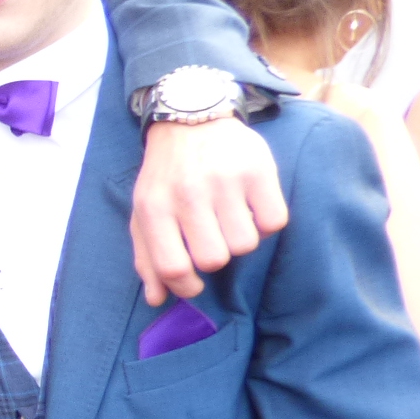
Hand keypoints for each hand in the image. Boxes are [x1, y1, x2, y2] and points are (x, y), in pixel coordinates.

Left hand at [131, 117, 288, 304]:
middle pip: (214, 260)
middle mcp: (188, 194)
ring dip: (240, 239)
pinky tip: (252, 207)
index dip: (186, 287)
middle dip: (215, 257)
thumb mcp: (144, 212)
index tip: (193, 284)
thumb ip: (147, 257)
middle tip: (211, 237)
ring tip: (230, 217)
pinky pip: (274, 222)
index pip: (173, 267)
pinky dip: (266, 222)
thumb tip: (157, 300)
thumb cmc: (166, 176)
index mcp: (154, 208)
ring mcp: (225, 181)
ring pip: (245, 245)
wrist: (191, 119)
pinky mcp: (259, 170)